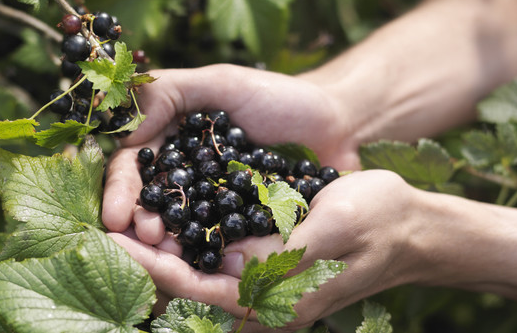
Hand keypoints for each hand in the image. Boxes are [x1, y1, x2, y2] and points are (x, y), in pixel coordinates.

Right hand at [102, 63, 360, 242]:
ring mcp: (211, 203)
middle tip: (147, 238)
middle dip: (141, 222)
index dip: (121, 190)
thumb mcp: (222, 82)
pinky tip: (199, 264)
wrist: (338, 124)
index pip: (132, 166)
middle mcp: (184, 174)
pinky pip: (217, 242)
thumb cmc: (279, 97)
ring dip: (167, 244)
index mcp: (170, 139)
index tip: (117, 215)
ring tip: (167, 254)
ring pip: (179, 227)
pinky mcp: (240, 226)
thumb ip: (170, 91)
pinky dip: (204, 253)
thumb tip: (125, 127)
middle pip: (150, 203)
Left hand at [110, 170, 420, 331]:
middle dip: (145, 258)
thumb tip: (223, 263)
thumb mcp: (329, 230)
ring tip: (123, 217)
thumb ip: (278, 253)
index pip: (194, 290)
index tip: (115, 240)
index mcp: (273, 304)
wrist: (411, 226)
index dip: (151, 265)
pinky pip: (214, 257)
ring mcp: (262, 286)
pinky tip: (166, 211)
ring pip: (196, 271)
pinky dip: (186, 238)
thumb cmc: (377, 223)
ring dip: (161, 247)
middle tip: (105, 225)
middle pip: (186, 286)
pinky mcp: (265, 265)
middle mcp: (261, 303)